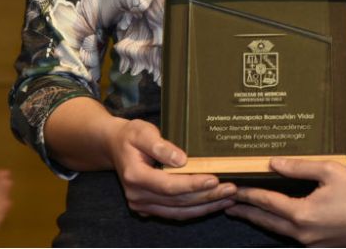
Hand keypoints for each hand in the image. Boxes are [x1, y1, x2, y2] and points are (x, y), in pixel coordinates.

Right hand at [107, 118, 236, 219]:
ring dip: (205, 207)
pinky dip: (195, 210)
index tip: (215, 179)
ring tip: (228, 198)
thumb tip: (182, 160)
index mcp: (135, 176)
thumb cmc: (130, 136)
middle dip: (207, 196)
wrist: (114, 147)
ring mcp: (142, 205)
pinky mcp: (149, 208)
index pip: (169, 185)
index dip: (193, 184)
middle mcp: (137, 196)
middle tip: (232, 189)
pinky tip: (213, 203)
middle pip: (178, 201)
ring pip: (179, 211)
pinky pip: (175, 213)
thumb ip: (160, 145)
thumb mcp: (142, 132)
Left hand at [227, 158, 345, 246]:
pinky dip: (278, 226)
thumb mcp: (329, 171)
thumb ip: (299, 167)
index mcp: (303, 214)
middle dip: (246, 211)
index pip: (267, 202)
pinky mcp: (320, 247)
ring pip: (277, 231)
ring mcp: (311, 244)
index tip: (232, 188)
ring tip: (244, 211)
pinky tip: (273, 219)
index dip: (248, 194)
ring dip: (260, 220)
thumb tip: (273, 163)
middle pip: (266, 221)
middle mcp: (303, 233)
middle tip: (227, 203)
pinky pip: (292, 236)